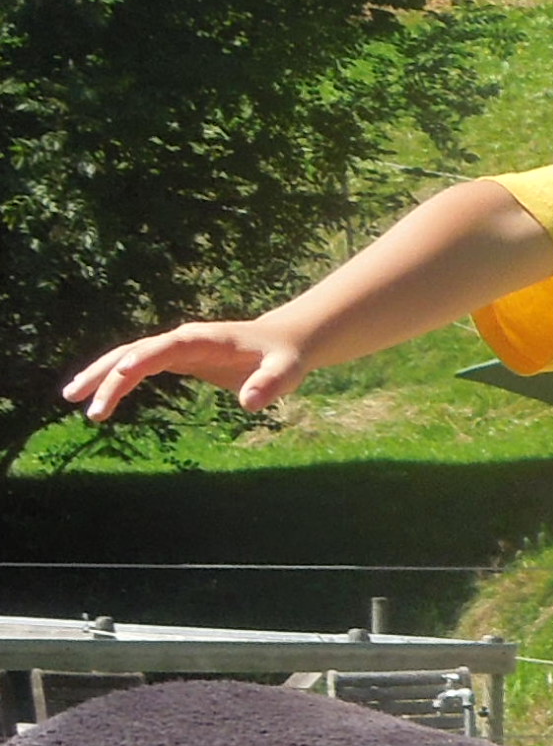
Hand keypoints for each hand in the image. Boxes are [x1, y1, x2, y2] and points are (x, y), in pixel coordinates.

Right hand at [62, 319, 311, 421]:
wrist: (281, 343)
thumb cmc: (283, 358)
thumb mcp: (286, 372)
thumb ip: (270, 385)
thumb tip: (250, 403)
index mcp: (205, 340)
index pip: (169, 347)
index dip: (147, 357)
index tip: (124, 372)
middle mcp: (183, 340)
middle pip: (136, 352)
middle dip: (110, 375)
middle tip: (88, 406)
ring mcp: (174, 348)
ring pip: (128, 358)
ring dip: (101, 377)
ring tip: (72, 398)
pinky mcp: (173, 359)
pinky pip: (136, 367)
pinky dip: (115, 380)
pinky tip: (96, 399)